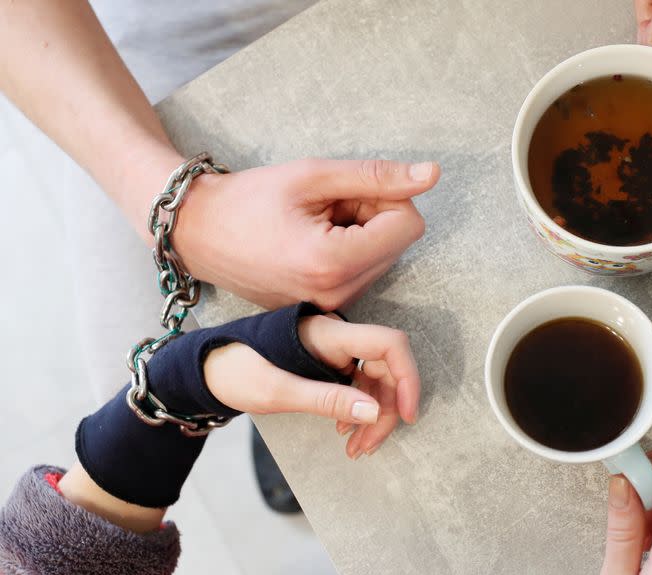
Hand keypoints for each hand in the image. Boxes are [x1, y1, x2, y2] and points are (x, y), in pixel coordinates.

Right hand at [174, 158, 439, 309]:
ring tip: (314, 223)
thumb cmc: (248, 200)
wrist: (198, 234)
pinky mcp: (324, 309)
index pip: (409, 225)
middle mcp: (337, 294)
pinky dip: (348, 250)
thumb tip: (432, 174)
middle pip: (397, 242)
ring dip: (360, 232)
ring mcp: (330, 307)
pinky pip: (362, 273)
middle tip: (326, 205)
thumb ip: (377, 175)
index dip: (388, 196)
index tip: (348, 190)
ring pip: (382, 257)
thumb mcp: (313, 175)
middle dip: (373, 215)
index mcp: (333, 263)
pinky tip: (312, 241)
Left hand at [205, 313, 419, 458]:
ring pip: (375, 380)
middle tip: (367, 447)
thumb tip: (376, 411)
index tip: (407, 415)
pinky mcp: (330, 364)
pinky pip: (359, 385)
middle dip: (386, 409)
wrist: (206, 369)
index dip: (407, 377)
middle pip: (386, 367)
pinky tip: (346, 431)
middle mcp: (339, 338)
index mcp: (329, 334)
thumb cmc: (235, 372)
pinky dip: (358, 411)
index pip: (389, 344)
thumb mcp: (278, 391)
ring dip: (374, 416)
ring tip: (356, 448)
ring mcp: (336, 351)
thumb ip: (327, 399)